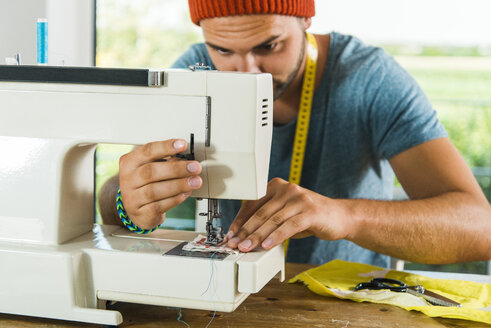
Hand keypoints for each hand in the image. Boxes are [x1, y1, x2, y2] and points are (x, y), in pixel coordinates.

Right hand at [118, 139, 201, 228]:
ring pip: (155, 191)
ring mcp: (132, 198)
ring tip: (195, 181)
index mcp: (130, 162)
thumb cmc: (146, 184)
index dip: (166, 147)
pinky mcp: (141, 213)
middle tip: (195, 167)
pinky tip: (186, 193)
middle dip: (176, 168)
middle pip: (151, 172)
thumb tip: (186, 159)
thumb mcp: (152, 168)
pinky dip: (175, 199)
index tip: (183, 144)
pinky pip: (158, 206)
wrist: (137, 209)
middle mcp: (128, 179)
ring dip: (179, 185)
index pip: (147, 151)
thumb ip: (166, 162)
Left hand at [225, 178, 351, 251]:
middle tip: (234, 244)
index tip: (230, 234)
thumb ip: (267, 220)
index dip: (240, 220)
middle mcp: (287, 189)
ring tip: (247, 248)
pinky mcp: (310, 212)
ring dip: (257, 236)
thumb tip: (245, 237)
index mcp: (276, 186)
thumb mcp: (285, 214)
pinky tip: (267, 245)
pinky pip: (289, 225)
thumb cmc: (309, 217)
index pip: (252, 203)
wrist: (340, 216)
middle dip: (245, 231)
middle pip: (260, 212)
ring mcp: (299, 199)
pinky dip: (276, 236)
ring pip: (273, 219)